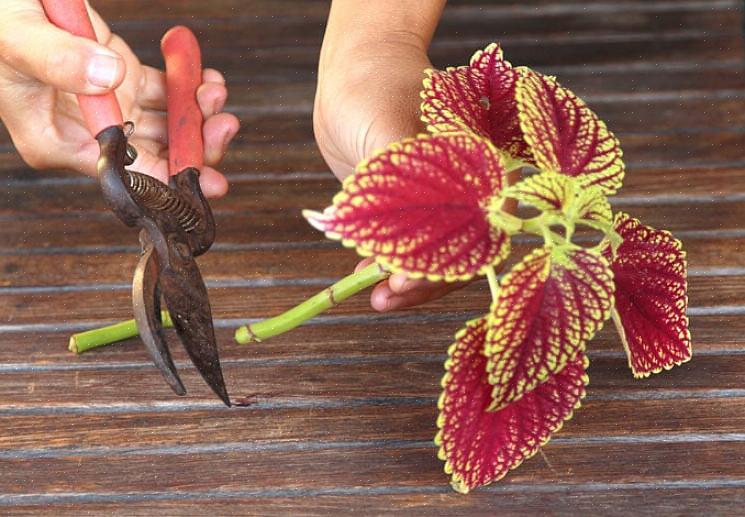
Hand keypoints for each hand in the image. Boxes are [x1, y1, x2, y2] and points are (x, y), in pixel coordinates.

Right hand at [0, 0, 238, 196]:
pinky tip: (205, 78)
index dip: (166, 180)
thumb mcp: (20, 38)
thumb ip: (59, 60)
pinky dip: (189, 87)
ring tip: (214, 92)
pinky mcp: (123, 80)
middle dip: (195, 146)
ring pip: (166, 126)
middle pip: (154, 156)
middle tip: (222, 124)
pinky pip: (165, 93)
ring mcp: (109, 107)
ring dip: (197, 115)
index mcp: (57, 142)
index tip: (205, 179)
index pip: (121, 174)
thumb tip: (109, 78)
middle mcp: (87, 133)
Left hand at [314, 35, 468, 311]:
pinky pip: (406, 243)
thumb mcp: (389, 132)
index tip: (405, 280)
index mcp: (480, 171)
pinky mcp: (409, 207)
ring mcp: (437, 200)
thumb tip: (403, 245)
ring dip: (403, 281)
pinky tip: (365, 277)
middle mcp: (466, 190)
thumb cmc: (376, 88)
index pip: (479, 234)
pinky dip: (386, 263)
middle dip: (422, 283)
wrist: (353, 71)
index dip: (446, 266)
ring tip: (375, 299)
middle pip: (458, 253)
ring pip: (431, 254)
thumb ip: (403, 182)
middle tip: (384, 297)